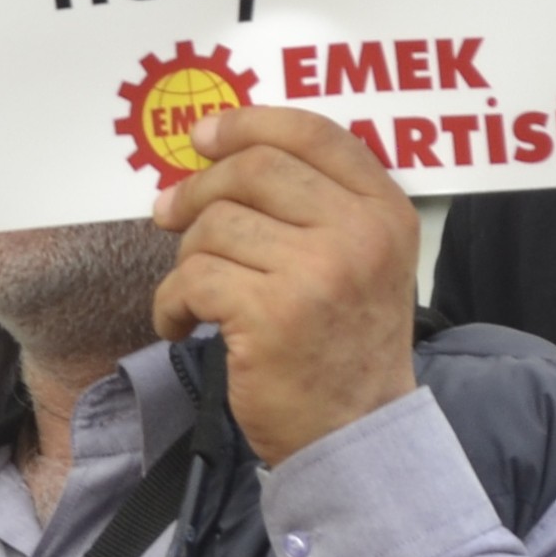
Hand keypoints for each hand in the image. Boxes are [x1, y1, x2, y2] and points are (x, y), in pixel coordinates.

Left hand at [153, 106, 422, 463]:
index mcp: (385, 210)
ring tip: (197, 294)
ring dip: (188, 260)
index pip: (314, 132)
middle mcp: (359, 234)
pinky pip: (191, 279)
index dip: (248, 123)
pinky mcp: (270, 316)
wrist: (354, 433)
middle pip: (253, 168)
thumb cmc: (341, 343)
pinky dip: (171, 304)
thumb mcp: (358, 260)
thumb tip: (216, 151)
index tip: (203, 137)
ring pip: (214, 225)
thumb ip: (313, 202)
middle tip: (169, 214)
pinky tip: (182, 325)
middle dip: (199, 189)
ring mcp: (317, 274)